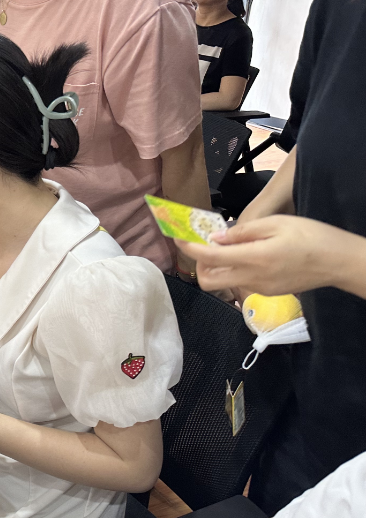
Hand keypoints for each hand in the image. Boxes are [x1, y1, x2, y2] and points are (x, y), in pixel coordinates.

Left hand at [176, 215, 355, 295]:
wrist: (339, 262)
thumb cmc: (312, 237)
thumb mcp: (276, 224)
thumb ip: (242, 232)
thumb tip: (216, 237)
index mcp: (254, 258)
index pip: (209, 256)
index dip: (189, 247)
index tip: (178, 237)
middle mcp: (252, 278)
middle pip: (208, 280)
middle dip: (198, 264)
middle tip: (203, 244)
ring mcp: (259, 289)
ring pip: (223, 283)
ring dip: (215, 267)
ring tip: (224, 247)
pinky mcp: (266, 292)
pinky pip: (239, 283)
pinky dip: (232, 270)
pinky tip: (244, 255)